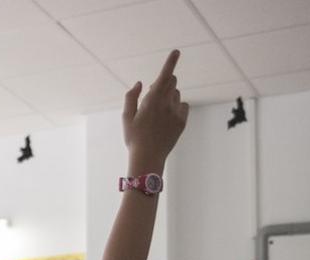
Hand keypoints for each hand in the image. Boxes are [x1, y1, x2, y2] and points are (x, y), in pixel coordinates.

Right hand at [122, 50, 188, 170]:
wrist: (148, 157)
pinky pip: (183, 106)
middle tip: (153, 95)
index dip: (171, 62)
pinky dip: (177, 107)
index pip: (164, 76)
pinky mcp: (182, 121)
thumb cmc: (134, 137)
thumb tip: (141, 82)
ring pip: (176, 94)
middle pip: (172, 82)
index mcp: (151, 100)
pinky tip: (168, 117)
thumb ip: (131, 97)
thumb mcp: (126, 117)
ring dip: (169, 96)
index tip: (176, 51)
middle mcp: (166, 104)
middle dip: (163, 83)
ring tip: (158, 112)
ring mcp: (176, 113)